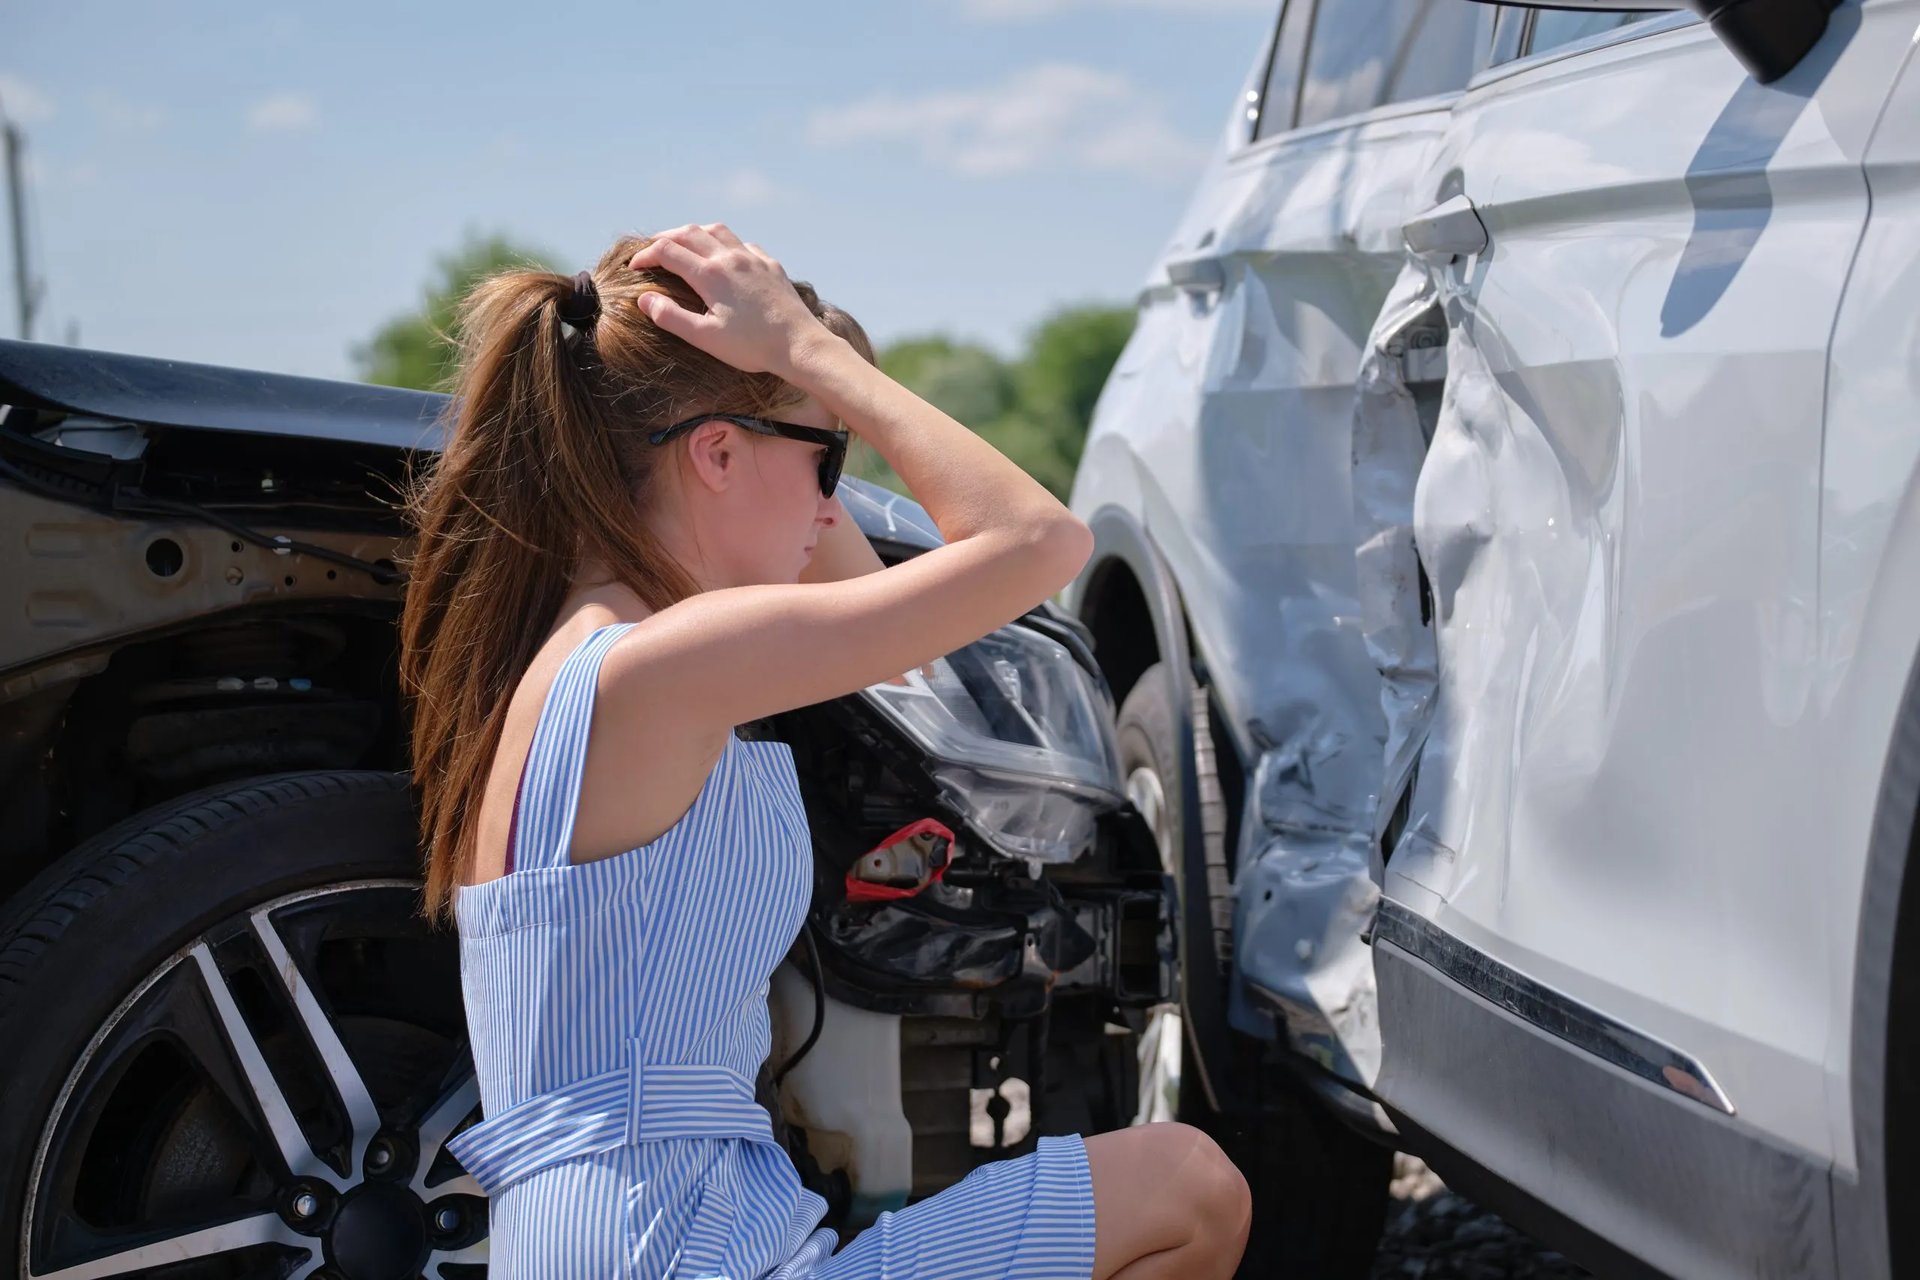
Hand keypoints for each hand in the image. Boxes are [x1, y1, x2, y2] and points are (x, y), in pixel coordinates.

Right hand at [627, 223, 831, 376]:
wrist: (799, 344)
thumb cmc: (751, 346)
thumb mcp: (704, 337)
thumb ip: (670, 317)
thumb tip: (644, 298)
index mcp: (710, 274)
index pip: (666, 251)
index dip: (644, 256)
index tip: (633, 267)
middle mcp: (730, 257)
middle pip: (688, 232)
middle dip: (664, 238)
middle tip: (651, 251)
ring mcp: (752, 258)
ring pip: (716, 230)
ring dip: (694, 233)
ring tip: (683, 244)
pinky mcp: (770, 265)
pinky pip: (742, 243)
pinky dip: (724, 243)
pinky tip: (724, 256)